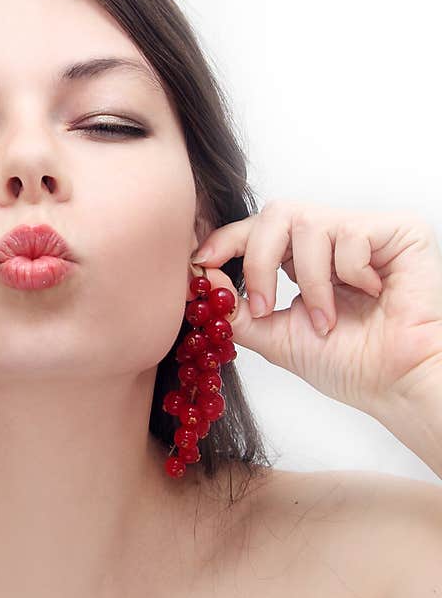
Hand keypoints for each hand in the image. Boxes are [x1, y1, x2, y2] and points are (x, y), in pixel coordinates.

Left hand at [189, 200, 441, 421]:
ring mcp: (364, 232)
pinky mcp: (398, 231)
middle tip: (262, 306)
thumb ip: (235, 309)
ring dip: (309, 281)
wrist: (396, 383)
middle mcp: (331, 239)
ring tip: (328, 320)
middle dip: (258, 260)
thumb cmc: (349, 363)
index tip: (200, 260)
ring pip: (308, 223)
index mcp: (303, 259)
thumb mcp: (275, 336)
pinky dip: (349, 273)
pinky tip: (372, 295)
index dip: (227, 239)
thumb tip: (200, 277)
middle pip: (275, 214)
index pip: (258, 230)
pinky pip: (350, 234)